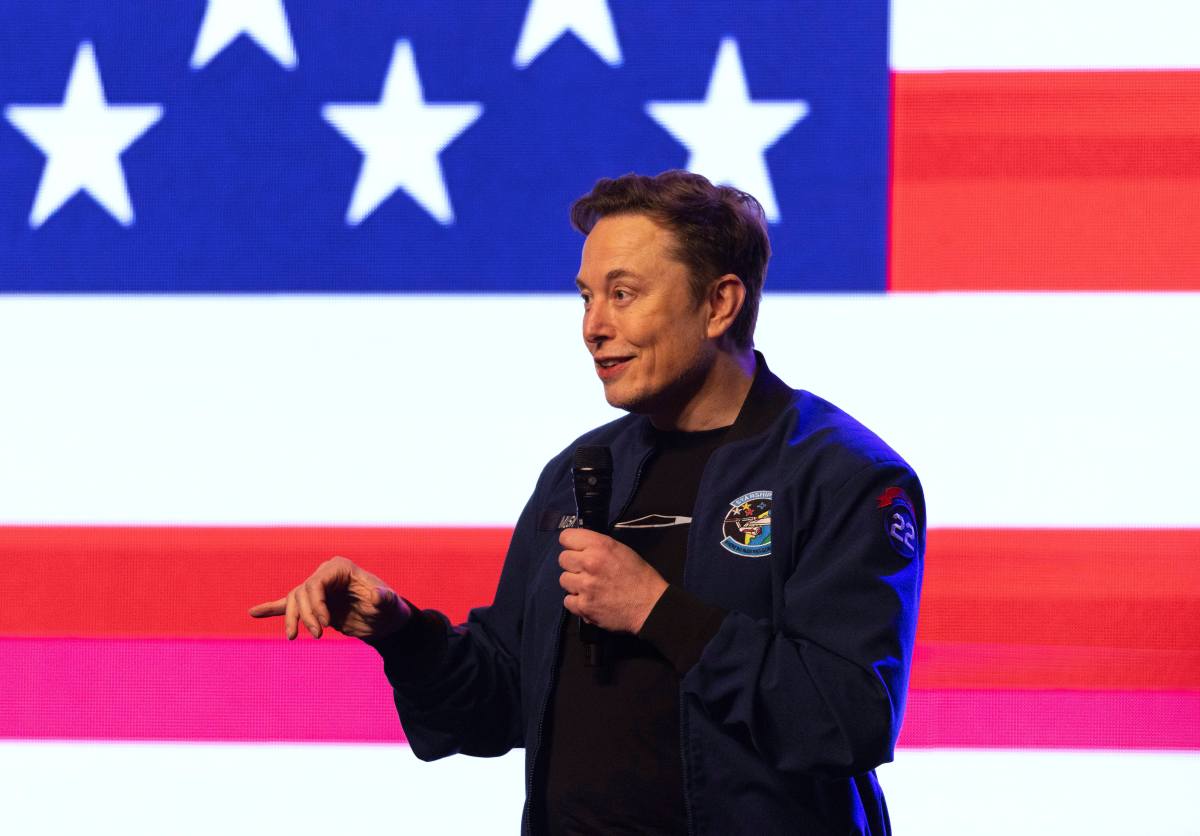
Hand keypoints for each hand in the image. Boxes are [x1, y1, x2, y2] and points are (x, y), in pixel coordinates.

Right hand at [248, 556, 409, 640]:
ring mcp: (318, 589)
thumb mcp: (390, 605)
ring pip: (293, 600)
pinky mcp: (313, 605)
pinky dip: (271, 609)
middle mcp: (325, 575)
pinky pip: (287, 604)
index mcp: (340, 568)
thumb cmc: (389, 609)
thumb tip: (378, 596)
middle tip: (318, 635)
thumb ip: (384, 599)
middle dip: (306, 616)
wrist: (386, 621)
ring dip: (292, 619)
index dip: (315, 605)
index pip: (315, 583)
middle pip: (302, 593)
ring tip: (293, 637)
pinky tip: (253, 613)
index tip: (325, 625)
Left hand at [558, 528, 667, 633]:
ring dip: (574, 584)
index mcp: (600, 546)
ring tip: (589, 587)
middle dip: (573, 565)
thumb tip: (579, 547)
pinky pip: (567, 601)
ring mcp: (585, 586)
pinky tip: (589, 600)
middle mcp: (589, 563)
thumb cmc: (639, 575)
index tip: (577, 550)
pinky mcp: (584, 606)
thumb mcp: (621, 550)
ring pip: (563, 580)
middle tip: (586, 571)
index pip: (566, 537)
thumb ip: (597, 546)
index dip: (571, 544)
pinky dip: (577, 602)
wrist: (650, 605)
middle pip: (563, 559)